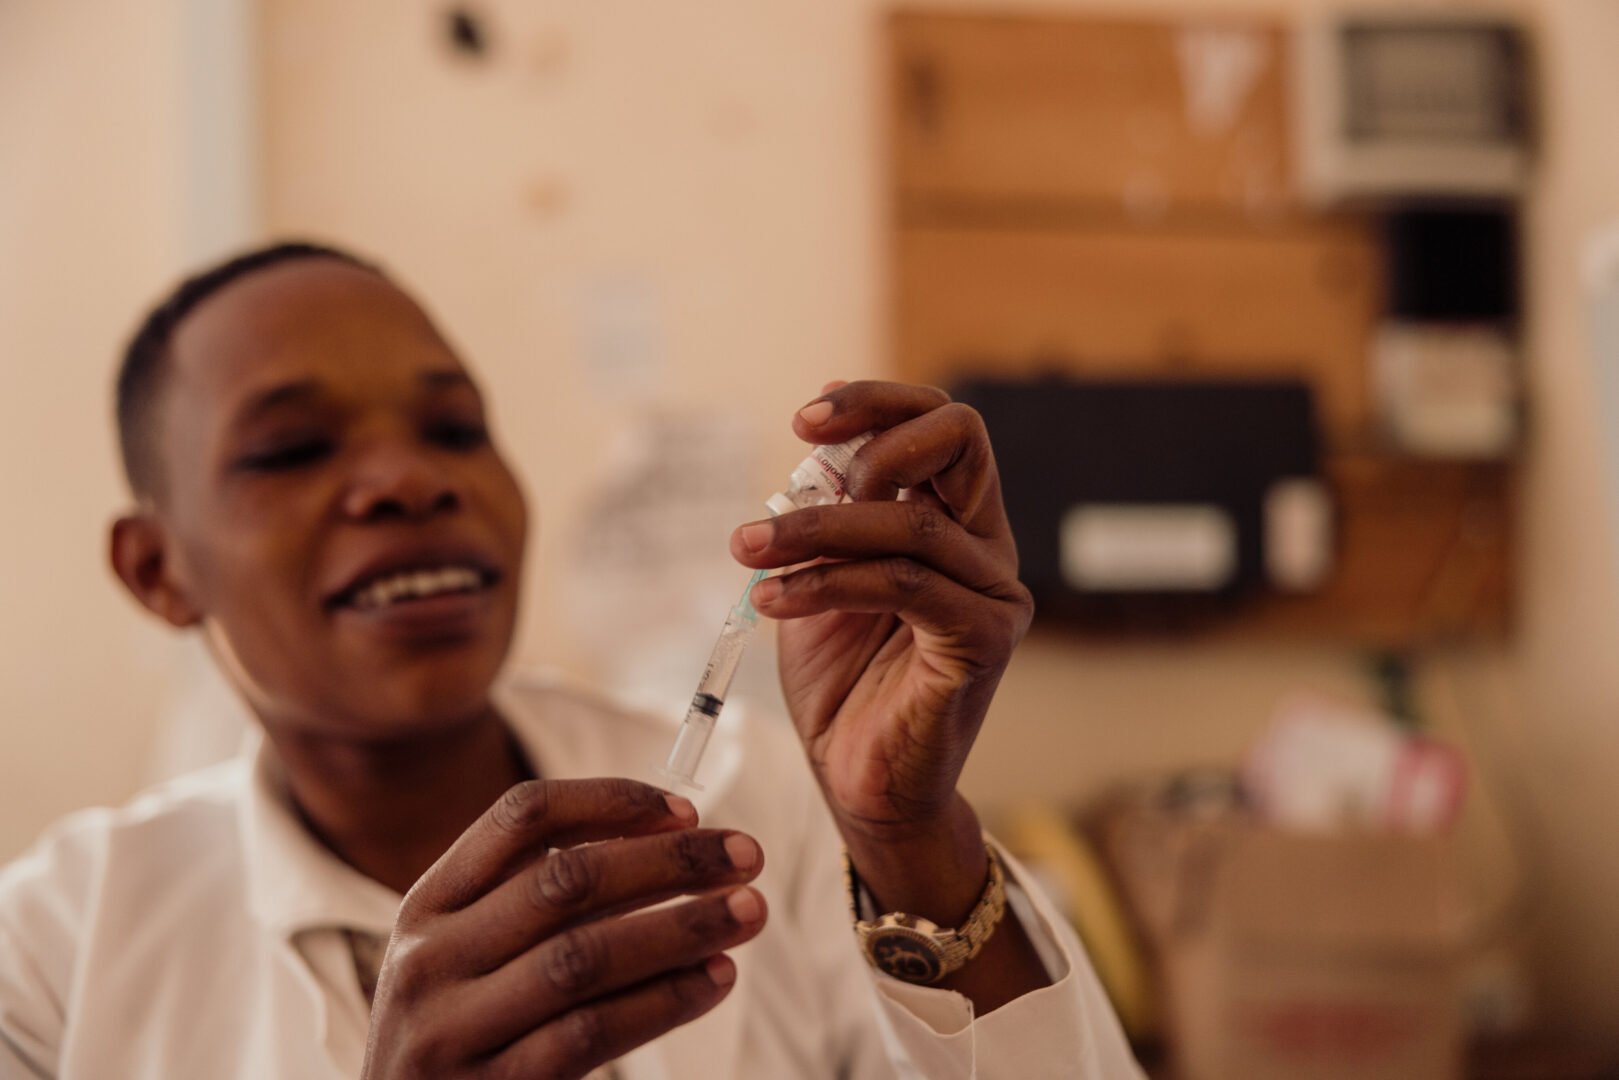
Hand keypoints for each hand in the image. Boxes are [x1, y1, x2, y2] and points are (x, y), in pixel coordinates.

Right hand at [360, 779, 766, 1079]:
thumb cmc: (465, 1032)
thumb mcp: (469, 954)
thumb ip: (540, 900)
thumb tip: (675, 841)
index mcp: (428, 904)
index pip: (521, 817)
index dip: (610, 801)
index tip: (687, 810)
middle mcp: (430, 960)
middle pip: (564, 881)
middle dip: (669, 861)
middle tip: (746, 855)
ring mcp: (450, 1031)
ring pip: (584, 956)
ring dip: (681, 927)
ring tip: (748, 912)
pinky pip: (591, 1033)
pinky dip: (663, 1001)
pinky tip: (714, 980)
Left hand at [729, 381, 1032, 847]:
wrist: (862, 787)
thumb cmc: (842, 686)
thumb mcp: (816, 581)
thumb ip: (823, 518)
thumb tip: (814, 451)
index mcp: (954, 523)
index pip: (941, 426)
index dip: (876, 402)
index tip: (805, 419)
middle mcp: (986, 548)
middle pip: (961, 437)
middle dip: (872, 430)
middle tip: (797, 463)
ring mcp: (993, 594)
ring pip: (912, 522)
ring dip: (815, 527)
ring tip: (748, 550)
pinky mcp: (983, 642)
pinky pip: (905, 585)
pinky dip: (830, 581)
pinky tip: (775, 599)